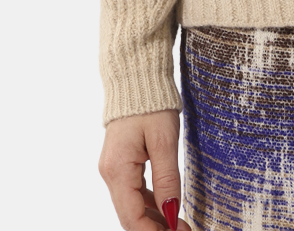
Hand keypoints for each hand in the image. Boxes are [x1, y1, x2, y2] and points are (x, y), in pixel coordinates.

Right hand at [98, 109, 191, 229]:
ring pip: (132, 205)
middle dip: (155, 228)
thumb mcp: (164, 140)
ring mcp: (114, 169)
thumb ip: (167, 178)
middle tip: (183, 229)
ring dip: (154, 218)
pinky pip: (134, 191)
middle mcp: (110, 173)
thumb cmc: (152, 104)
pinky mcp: (121, 163)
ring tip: (179, 223)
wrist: (137, 77)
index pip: (131, 217)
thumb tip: (171, 211)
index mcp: (117, 170)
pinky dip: (150, 203)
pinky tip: (168, 208)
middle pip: (130, 215)